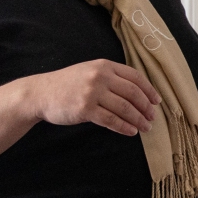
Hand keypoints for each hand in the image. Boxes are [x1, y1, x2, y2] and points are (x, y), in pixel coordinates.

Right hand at [25, 59, 159, 136]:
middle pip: (133, 93)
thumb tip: (137, 93)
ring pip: (124, 107)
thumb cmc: (67, 84)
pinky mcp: (85, 109)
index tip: (156, 101)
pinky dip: (124, 127)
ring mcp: (92, 92)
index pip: (135, 76)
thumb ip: (110, 77)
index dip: (149, 90)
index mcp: (104, 65)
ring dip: (138, 119)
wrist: (41, 93)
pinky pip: (111, 120)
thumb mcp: (90, 71)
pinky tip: (130, 132)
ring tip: (145, 127)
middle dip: (146, 107)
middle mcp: (100, 76)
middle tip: (152, 118)